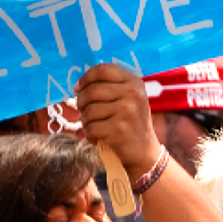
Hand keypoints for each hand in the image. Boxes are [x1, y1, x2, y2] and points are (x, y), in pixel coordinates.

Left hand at [75, 63, 162, 179]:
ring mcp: (126, 111)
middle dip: (81, 103)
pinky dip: (90, 135)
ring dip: (85, 121)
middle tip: (83, 111)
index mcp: (134, 83)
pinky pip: (91, 128)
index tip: (78, 88)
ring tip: (93, 126)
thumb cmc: (130, 123)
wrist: (144, 151)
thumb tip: (79, 86)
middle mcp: (132, 94)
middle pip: (92, 91)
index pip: (104, 70)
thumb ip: (109, 88)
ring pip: (89, 111)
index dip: (86, 78)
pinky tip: (97, 137)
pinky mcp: (118, 129)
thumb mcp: (128, 99)